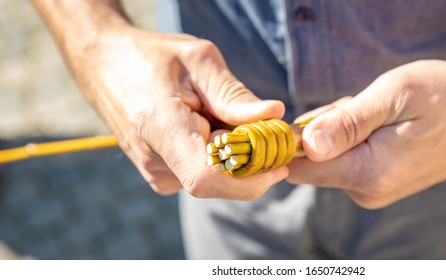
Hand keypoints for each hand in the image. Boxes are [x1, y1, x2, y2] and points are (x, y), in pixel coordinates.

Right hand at [70, 26, 286, 198]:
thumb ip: (235, 94)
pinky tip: (208, 127)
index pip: (209, 178)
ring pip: (215, 180)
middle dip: (252, 162)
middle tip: (262, 126)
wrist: (104, 64)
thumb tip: (274, 115)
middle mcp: (154, 160)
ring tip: (220, 116)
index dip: (251, 178)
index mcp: (161, 128)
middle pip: (221, 181)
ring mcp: (154, 172)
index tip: (278, 162)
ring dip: (235, 156)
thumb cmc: (152, 56)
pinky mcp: (159, 174)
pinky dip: (220, 157)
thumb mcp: (199, 60)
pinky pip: (202, 174)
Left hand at [287, 60, 445, 208]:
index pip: (300, 167)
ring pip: (332, 157)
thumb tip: (307, 143)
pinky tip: (386, 125)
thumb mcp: (394, 95)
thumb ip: (348, 122)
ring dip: (344, 130)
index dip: (293, 139)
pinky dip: (357, 138)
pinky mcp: (381, 184)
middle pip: (314, 160)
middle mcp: (368, 192)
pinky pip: (350, 159)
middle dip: (326, 128)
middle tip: (363, 106)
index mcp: (369, 173)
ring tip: (383, 113)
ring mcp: (375, 191)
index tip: (316, 113)